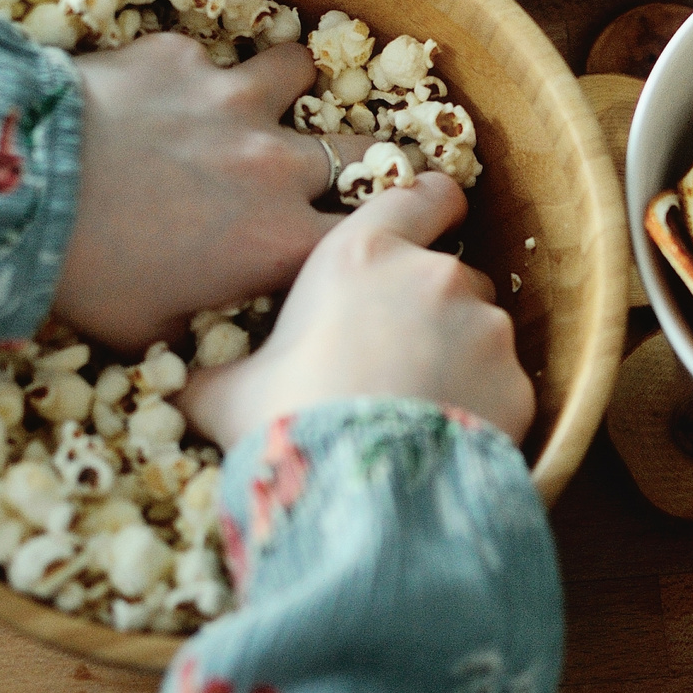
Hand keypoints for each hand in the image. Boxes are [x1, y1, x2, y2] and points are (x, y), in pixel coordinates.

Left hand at [52, 34, 368, 348]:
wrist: (20, 189)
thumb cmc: (85, 275)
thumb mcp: (147, 331)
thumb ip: (200, 326)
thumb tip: (206, 335)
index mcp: (279, 243)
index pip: (370, 234)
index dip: (387, 228)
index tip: (392, 223)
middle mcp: (274, 164)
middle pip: (359, 151)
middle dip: (357, 157)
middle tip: (340, 162)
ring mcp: (232, 99)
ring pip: (296, 71)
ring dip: (287, 86)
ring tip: (263, 94)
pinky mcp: (181, 56)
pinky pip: (206, 58)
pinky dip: (192, 74)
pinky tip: (155, 90)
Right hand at [180, 173, 533, 450]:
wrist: (362, 498)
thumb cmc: (287, 425)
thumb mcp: (227, 394)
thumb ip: (211, 374)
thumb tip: (176, 382)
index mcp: (361, 255)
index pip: (418, 195)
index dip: (429, 200)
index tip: (433, 208)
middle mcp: (432, 275)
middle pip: (447, 273)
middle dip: (428, 307)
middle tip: (391, 356)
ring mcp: (485, 325)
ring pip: (479, 328)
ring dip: (456, 355)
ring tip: (415, 405)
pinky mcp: (516, 380)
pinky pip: (501, 384)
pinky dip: (481, 403)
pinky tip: (443, 437)